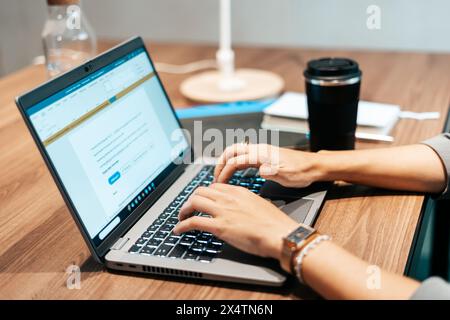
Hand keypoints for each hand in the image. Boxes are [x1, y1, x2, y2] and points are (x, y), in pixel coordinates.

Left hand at [173, 183, 298, 261]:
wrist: (280, 233)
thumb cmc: (275, 224)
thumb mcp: (260, 205)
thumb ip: (246, 204)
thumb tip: (240, 210)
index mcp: (239, 191)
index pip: (214, 187)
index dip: (205, 194)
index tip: (202, 201)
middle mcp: (228, 198)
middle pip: (200, 191)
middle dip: (191, 200)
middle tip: (189, 208)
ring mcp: (222, 211)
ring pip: (193, 202)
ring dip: (184, 210)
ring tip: (181, 217)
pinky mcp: (219, 227)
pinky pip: (193, 222)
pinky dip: (182, 225)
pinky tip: (178, 230)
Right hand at [214, 143, 322, 187]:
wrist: (313, 166)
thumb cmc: (301, 171)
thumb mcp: (287, 175)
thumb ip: (273, 171)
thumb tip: (261, 170)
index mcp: (262, 154)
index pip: (235, 161)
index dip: (224, 172)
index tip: (219, 184)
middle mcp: (259, 150)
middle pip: (231, 151)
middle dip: (220, 163)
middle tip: (215, 177)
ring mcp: (261, 151)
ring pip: (236, 151)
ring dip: (226, 161)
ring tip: (221, 174)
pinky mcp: (264, 155)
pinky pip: (243, 155)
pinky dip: (234, 162)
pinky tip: (235, 171)